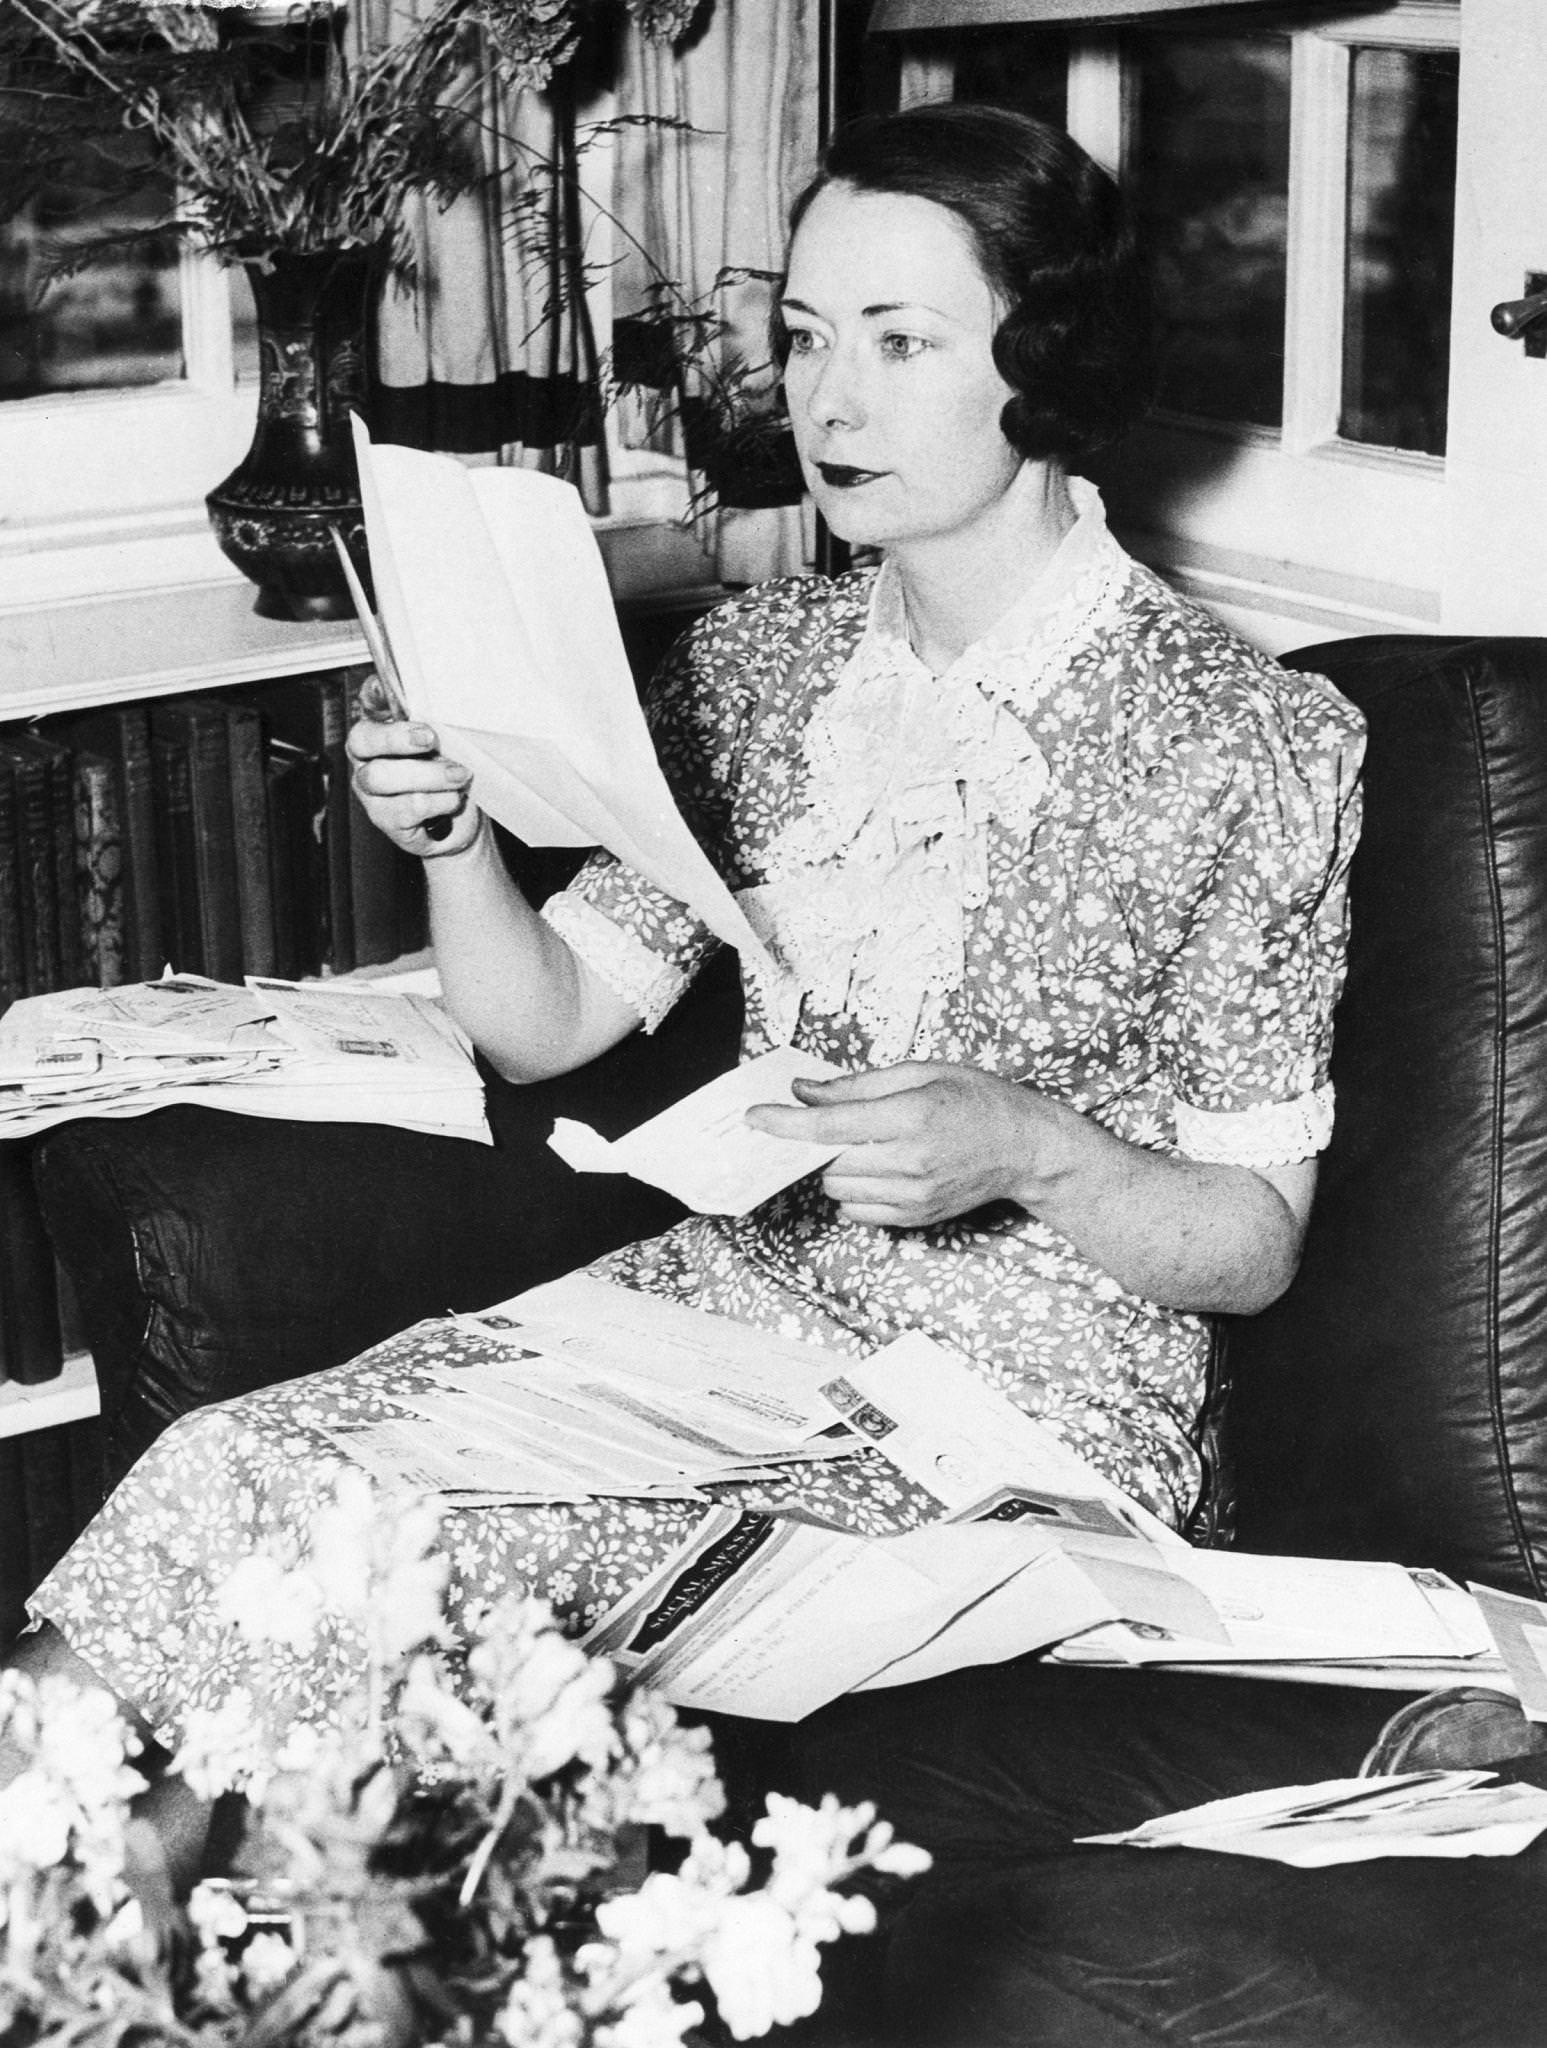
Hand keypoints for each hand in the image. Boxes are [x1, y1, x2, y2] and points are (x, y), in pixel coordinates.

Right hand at [346, 682, 480, 857]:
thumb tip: (448, 707)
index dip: (372, 694)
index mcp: (383, 731)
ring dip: (429, 775)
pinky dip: (438, 802)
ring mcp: (371, 791)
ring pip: (382, 776)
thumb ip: (442, 723)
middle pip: (362, 740)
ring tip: (460, 776)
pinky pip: (407, 807)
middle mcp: (368, 758)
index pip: (367, 704)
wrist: (461, 822)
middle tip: (430, 739)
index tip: (384, 689)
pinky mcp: (385, 820)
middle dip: (397, 737)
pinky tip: (453, 800)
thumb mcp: (451, 745)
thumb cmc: (451, 777)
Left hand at [745, 1062, 1064, 1228]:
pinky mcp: (916, 1218)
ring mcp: (913, 1195)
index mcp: (911, 1115)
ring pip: (837, 1188)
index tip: (754, 1118)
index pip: (828, 1126)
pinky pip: (856, 1211)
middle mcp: (910, 1161)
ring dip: (835, 1167)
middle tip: (834, 1123)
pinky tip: (878, 1169)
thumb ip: (857, 1085)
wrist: (1025, 1148)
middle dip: (816, 1143)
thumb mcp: (920, 1072)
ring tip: (867, 1145)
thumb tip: (804, 1092)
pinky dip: (853, 1191)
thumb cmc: (976, 1099)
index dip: (784, 1123)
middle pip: (827, 1161)